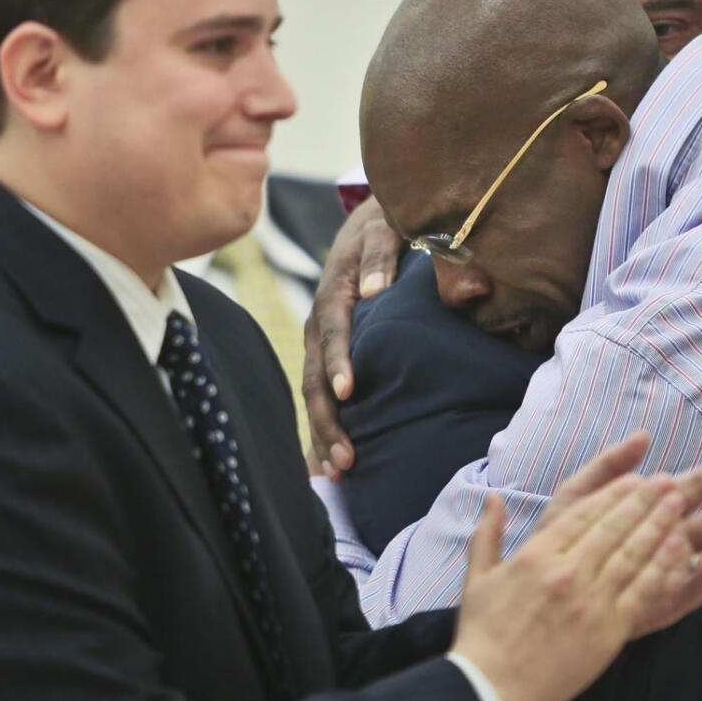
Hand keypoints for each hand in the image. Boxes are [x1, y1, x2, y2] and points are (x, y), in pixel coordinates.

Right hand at [302, 197, 401, 479]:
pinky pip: (321, 398)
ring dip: (323, 436)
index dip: (339, 362)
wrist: (366, 224)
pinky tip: (328, 469)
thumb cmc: (384, 227)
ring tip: (338, 476)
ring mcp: (319, 344)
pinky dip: (323, 432)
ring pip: (315, 395)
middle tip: (346, 461)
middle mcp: (319, 325)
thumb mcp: (387, 227)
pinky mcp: (327, 358)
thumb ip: (383, 253)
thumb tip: (373, 290)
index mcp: (333, 294)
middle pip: (316, 378)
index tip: (349, 392)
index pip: (333, 333)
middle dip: (328, 421)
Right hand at [452, 434, 701, 700]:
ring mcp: (590, 600)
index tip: (634, 479)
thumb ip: (488, 533)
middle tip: (665, 482)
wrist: (492, 688)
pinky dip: (662, 566)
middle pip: (613, 526)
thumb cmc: (482, 635)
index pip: (583, 513)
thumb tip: (492, 496)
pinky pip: (642, 590)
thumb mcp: (477, 577)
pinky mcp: (608, 629)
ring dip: (658, 524)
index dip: (612, 493)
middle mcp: (566, 571)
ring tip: (678, 503)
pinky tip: (679, 548)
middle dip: (642, 500)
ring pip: (632, 552)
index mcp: (536, 555)